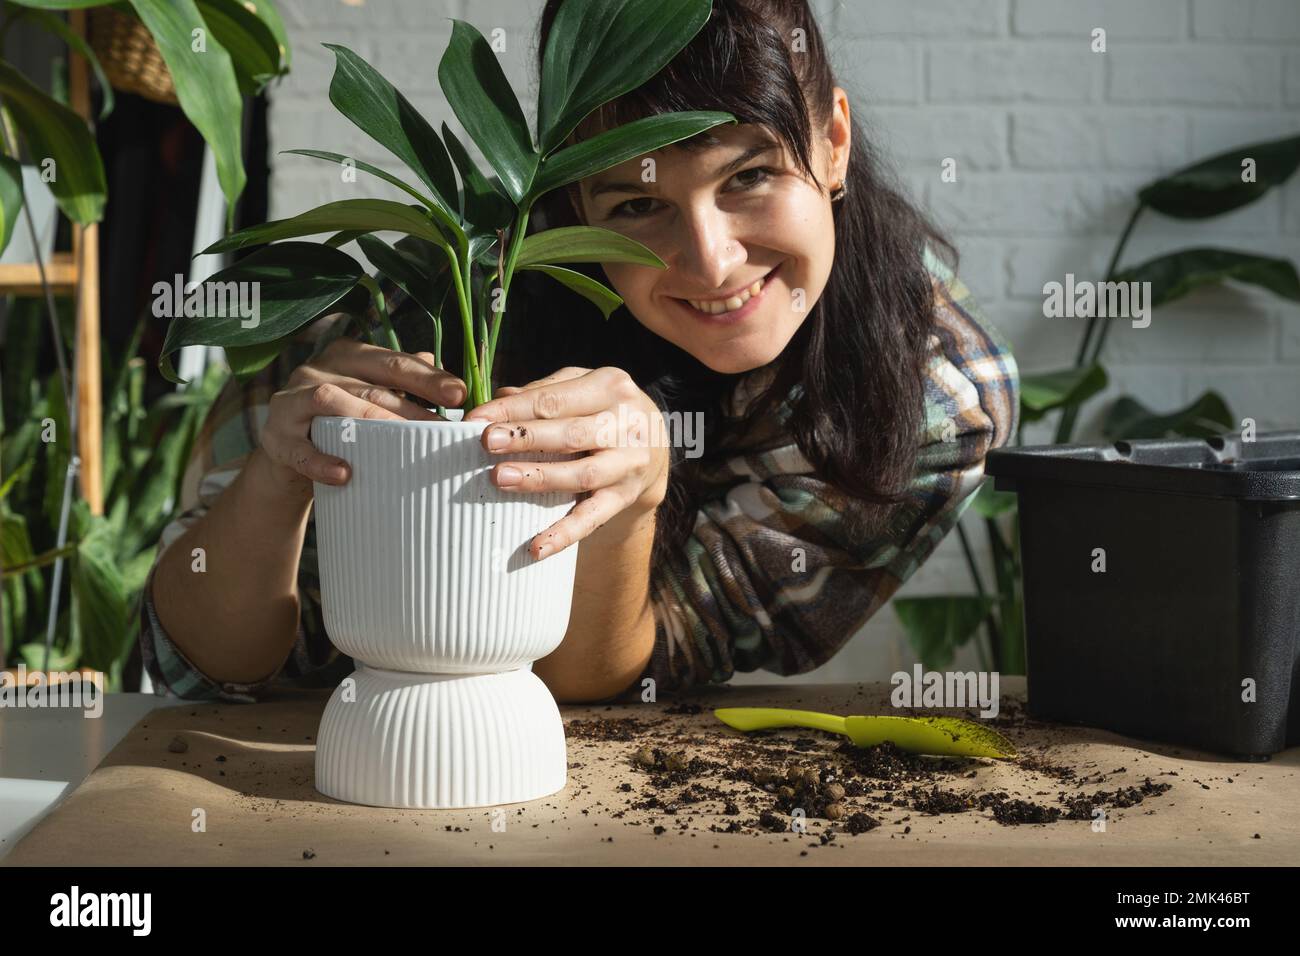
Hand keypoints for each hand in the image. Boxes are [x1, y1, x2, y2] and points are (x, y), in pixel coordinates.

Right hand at [260, 338, 466, 496]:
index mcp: (347, 356)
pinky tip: (345, 473)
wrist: (289, 458)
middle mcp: (317, 370)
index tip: (460, 394)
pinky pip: (300, 449)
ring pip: (334, 403)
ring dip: (372, 424)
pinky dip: (322, 461)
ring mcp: (291, 401)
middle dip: (410, 406)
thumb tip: (448, 377)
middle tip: (443, 428)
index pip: (392, 363)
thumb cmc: (341, 424)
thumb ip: (402, 385)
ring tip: (406, 445)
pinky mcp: (276, 437)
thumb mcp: (370, 399)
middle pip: (370, 385)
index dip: (427, 377)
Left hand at [464, 366, 669, 559]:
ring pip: (581, 474)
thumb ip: (544, 393)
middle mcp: (627, 424)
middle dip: (526, 437)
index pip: (555, 399)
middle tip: (487, 442)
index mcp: (611, 387)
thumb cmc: (603, 411)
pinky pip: (593, 518)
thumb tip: (500, 400)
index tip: (475, 419)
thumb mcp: (583, 390)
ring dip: (539, 478)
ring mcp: (628, 463)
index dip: (513, 409)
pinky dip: (565, 534)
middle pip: (570, 433)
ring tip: (499, 479)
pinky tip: (536, 548)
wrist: (653, 448)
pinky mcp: (625, 497)